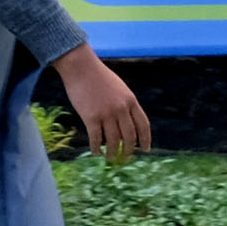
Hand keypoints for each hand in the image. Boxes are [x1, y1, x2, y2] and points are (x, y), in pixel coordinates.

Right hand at [54, 44, 150, 159]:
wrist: (81, 67)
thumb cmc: (98, 76)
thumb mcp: (119, 88)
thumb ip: (125, 104)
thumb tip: (126, 123)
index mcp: (131, 101)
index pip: (143, 125)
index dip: (145, 140)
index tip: (145, 150)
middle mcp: (121, 109)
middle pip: (129, 137)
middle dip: (128, 151)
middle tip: (124, 159)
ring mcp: (106, 114)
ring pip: (113, 141)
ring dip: (112, 153)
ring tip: (109, 158)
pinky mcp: (91, 117)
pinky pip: (96, 139)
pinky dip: (97, 148)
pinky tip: (96, 152)